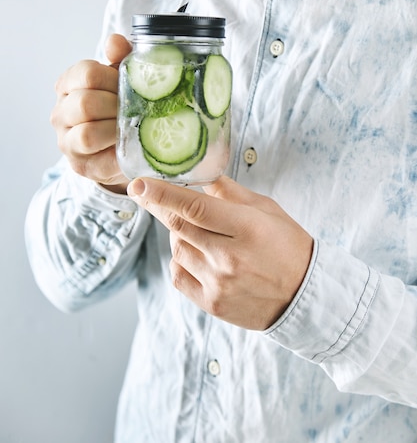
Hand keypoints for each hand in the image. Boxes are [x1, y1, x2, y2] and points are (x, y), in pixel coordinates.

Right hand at [51, 33, 131, 192]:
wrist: (120, 146)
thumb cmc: (119, 106)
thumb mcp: (121, 78)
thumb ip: (120, 58)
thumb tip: (115, 41)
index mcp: (69, 84)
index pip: (86, 73)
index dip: (112, 79)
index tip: (128, 86)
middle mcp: (61, 112)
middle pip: (85, 104)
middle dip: (116, 106)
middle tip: (135, 109)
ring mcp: (66, 141)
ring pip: (87, 133)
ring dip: (116, 129)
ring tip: (131, 127)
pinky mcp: (81, 164)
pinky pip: (99, 159)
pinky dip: (117, 151)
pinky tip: (130, 146)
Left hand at [127, 176, 313, 329]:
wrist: (306, 297)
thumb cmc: (288, 246)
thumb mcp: (266, 209)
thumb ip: (230, 193)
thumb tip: (199, 175)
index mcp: (247, 228)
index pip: (194, 207)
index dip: (162, 194)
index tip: (138, 183)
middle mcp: (229, 258)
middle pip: (178, 227)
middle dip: (159, 206)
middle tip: (146, 192)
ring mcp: (219, 284)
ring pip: (176, 249)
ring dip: (178, 234)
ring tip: (200, 232)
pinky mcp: (212, 304)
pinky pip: (179, 275)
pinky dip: (181, 260)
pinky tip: (198, 255)